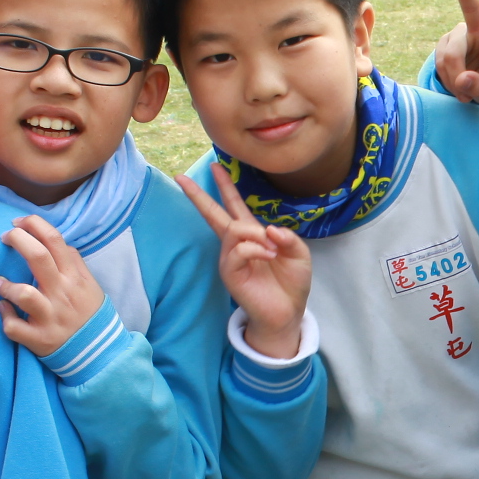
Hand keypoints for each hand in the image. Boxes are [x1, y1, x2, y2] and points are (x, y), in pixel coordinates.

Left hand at [0, 217, 108, 359]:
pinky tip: (3, 309)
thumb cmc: (89, 313)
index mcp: (74, 277)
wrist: (99, 352)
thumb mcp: (90, 285)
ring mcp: (50, 317)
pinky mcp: (39, 338)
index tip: (18, 223)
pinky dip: (4, 315)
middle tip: (5, 238)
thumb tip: (56, 242)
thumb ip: (75, 263)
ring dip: (5, 285)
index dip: (33, 225)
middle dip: (17, 240)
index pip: (54, 240)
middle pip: (38, 257)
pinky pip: (14, 326)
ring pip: (24, 294)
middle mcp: (62, 294)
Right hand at [177, 164, 313, 359]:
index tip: (215, 166)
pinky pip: (238, 249)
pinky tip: (267, 256)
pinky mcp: (230, 272)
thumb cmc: (291, 282)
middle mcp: (237, 244)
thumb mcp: (298, 253)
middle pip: (213, 213)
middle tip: (180, 177)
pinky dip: (255, 248)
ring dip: (256, 234)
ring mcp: (231, 258)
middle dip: (198, 195)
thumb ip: (288, 236)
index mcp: (252, 234)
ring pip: (233, 229)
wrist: (288, 312)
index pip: (234, 205)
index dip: (225, 185)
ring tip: (273, 250)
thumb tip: (268, 228)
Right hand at [433, 0, 478, 106]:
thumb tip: (463, 79)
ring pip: (452, 53)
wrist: (472, 90)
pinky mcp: (444, 42)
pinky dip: (446, 77)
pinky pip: (440, 61)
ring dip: (455, 77)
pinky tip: (454, 83)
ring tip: (464, 90)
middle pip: (470, 8)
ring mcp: (460, 35)